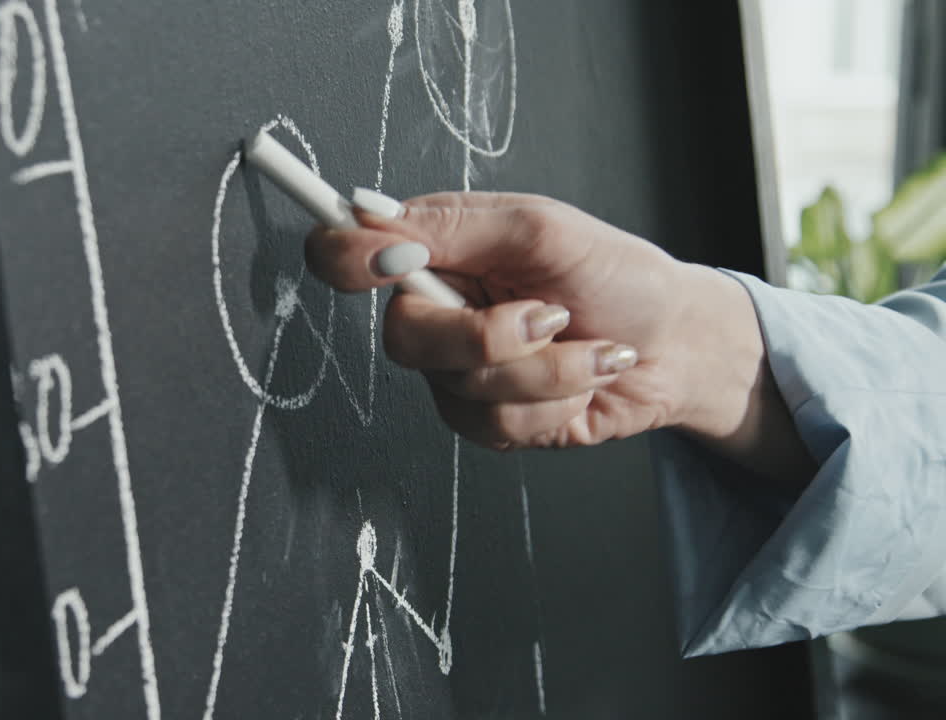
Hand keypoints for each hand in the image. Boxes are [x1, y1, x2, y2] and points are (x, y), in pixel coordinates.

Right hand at [306, 192, 804, 472]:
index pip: (345, 255)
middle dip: (486, 337)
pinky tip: (584, 378)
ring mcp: (458, 374)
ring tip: (585, 344)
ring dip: (546, 371)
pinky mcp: (489, 422)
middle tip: (548, 316)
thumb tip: (370, 217)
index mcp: (436, 253)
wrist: (679, 344)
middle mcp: (436, 313)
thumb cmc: (617, 276)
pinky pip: (497, 426)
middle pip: (402, 340)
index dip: (346, 261)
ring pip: (463, 389)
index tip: (395, 262)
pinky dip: (557, 400)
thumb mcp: (541, 227)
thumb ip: (453, 223)